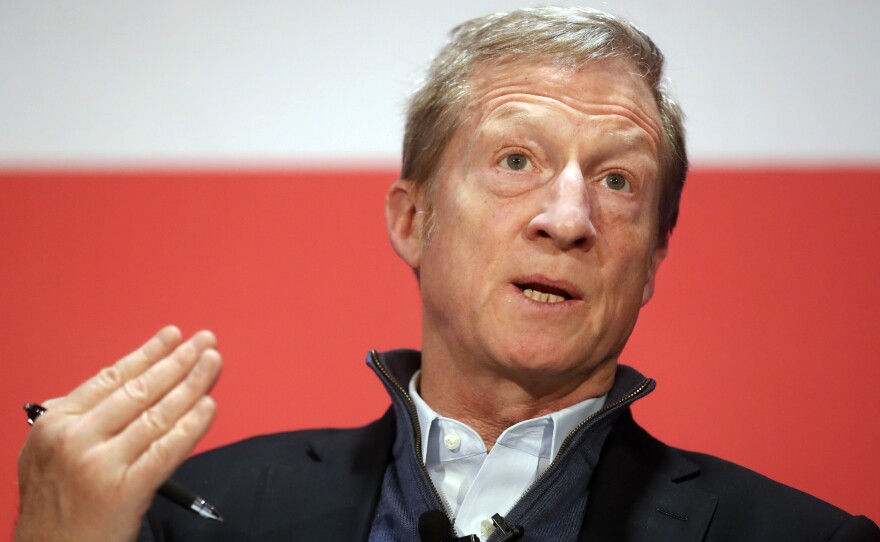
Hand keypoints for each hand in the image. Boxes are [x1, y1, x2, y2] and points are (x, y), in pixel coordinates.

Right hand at [14, 326, 222, 541]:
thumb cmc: (54, 510)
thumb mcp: (45, 456)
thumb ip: (78, 421)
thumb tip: (120, 386)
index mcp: (54, 423)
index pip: (111, 377)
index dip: (148, 353)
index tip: (174, 336)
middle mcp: (74, 438)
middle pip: (139, 390)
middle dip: (179, 361)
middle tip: (206, 342)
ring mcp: (99, 464)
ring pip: (158, 414)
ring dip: (193, 383)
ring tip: (213, 363)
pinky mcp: (124, 490)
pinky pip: (167, 449)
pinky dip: (192, 425)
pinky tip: (209, 406)